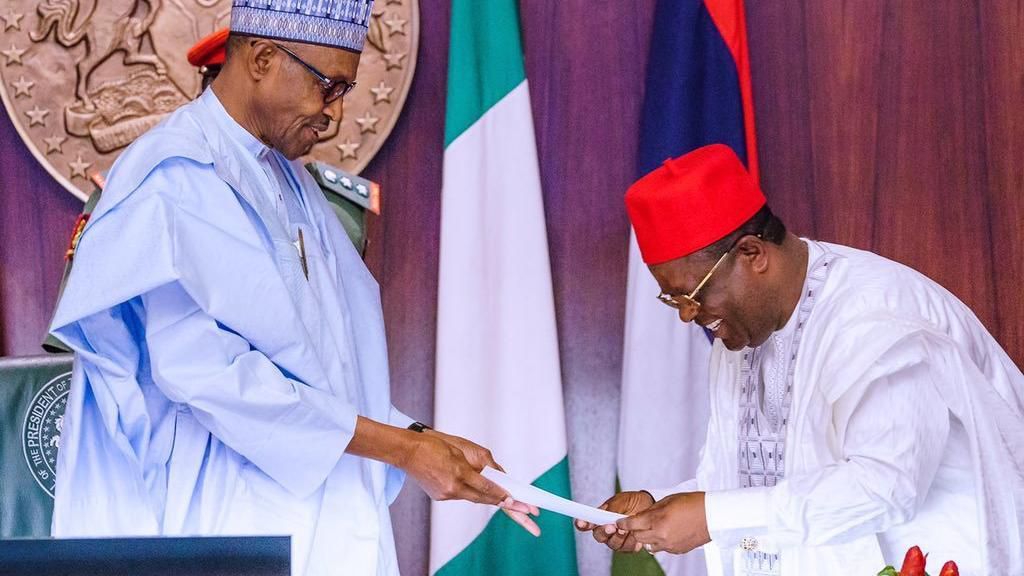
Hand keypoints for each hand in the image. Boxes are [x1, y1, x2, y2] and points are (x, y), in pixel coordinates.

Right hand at [405, 431, 541, 535]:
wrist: (407, 452)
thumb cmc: (434, 443)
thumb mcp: (462, 446)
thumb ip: (482, 461)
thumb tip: (497, 473)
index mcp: (459, 473)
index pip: (486, 487)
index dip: (502, 494)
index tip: (516, 501)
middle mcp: (452, 488)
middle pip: (482, 498)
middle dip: (505, 505)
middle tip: (528, 514)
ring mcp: (445, 495)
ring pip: (472, 497)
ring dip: (487, 496)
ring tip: (511, 502)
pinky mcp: (439, 497)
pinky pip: (461, 495)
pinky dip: (470, 491)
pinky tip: (478, 489)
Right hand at [575, 491, 654, 552]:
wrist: (649, 506)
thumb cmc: (632, 502)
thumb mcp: (621, 500)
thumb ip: (612, 507)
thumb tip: (604, 513)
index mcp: (600, 518)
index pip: (587, 524)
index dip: (582, 524)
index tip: (581, 523)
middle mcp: (606, 531)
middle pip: (599, 536)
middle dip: (604, 532)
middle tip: (611, 527)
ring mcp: (617, 540)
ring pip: (613, 544)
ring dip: (618, 537)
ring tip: (625, 529)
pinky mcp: (629, 546)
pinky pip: (627, 548)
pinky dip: (631, 541)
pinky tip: (635, 534)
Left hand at [616, 492, 710, 554]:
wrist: (712, 515)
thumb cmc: (692, 503)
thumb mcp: (667, 500)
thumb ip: (651, 510)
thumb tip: (640, 515)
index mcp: (658, 520)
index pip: (632, 525)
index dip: (623, 523)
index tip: (619, 522)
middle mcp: (661, 535)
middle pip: (638, 537)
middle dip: (635, 530)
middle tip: (636, 523)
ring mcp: (669, 544)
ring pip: (648, 545)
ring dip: (647, 537)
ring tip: (654, 528)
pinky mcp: (677, 550)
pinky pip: (661, 548)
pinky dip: (660, 541)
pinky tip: (666, 532)